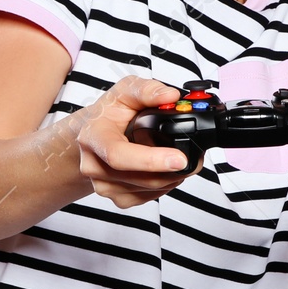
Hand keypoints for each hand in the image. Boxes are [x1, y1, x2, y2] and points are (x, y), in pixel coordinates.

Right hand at [73, 75, 196, 208]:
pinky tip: (166, 169)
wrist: (95, 135)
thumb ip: (147, 90)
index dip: (151, 160)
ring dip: (172, 177)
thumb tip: (170, 96)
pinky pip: (149, 197)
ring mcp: (104, 185)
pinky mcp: (118, 198)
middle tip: (193, 157)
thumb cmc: (109, 114)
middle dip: (172, 170)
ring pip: (148, 189)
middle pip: (140, 178)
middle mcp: (94, 165)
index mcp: (94, 137)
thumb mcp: (125, 91)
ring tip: (180, 159)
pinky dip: (164, 185)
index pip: (118, 155)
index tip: (179, 158)